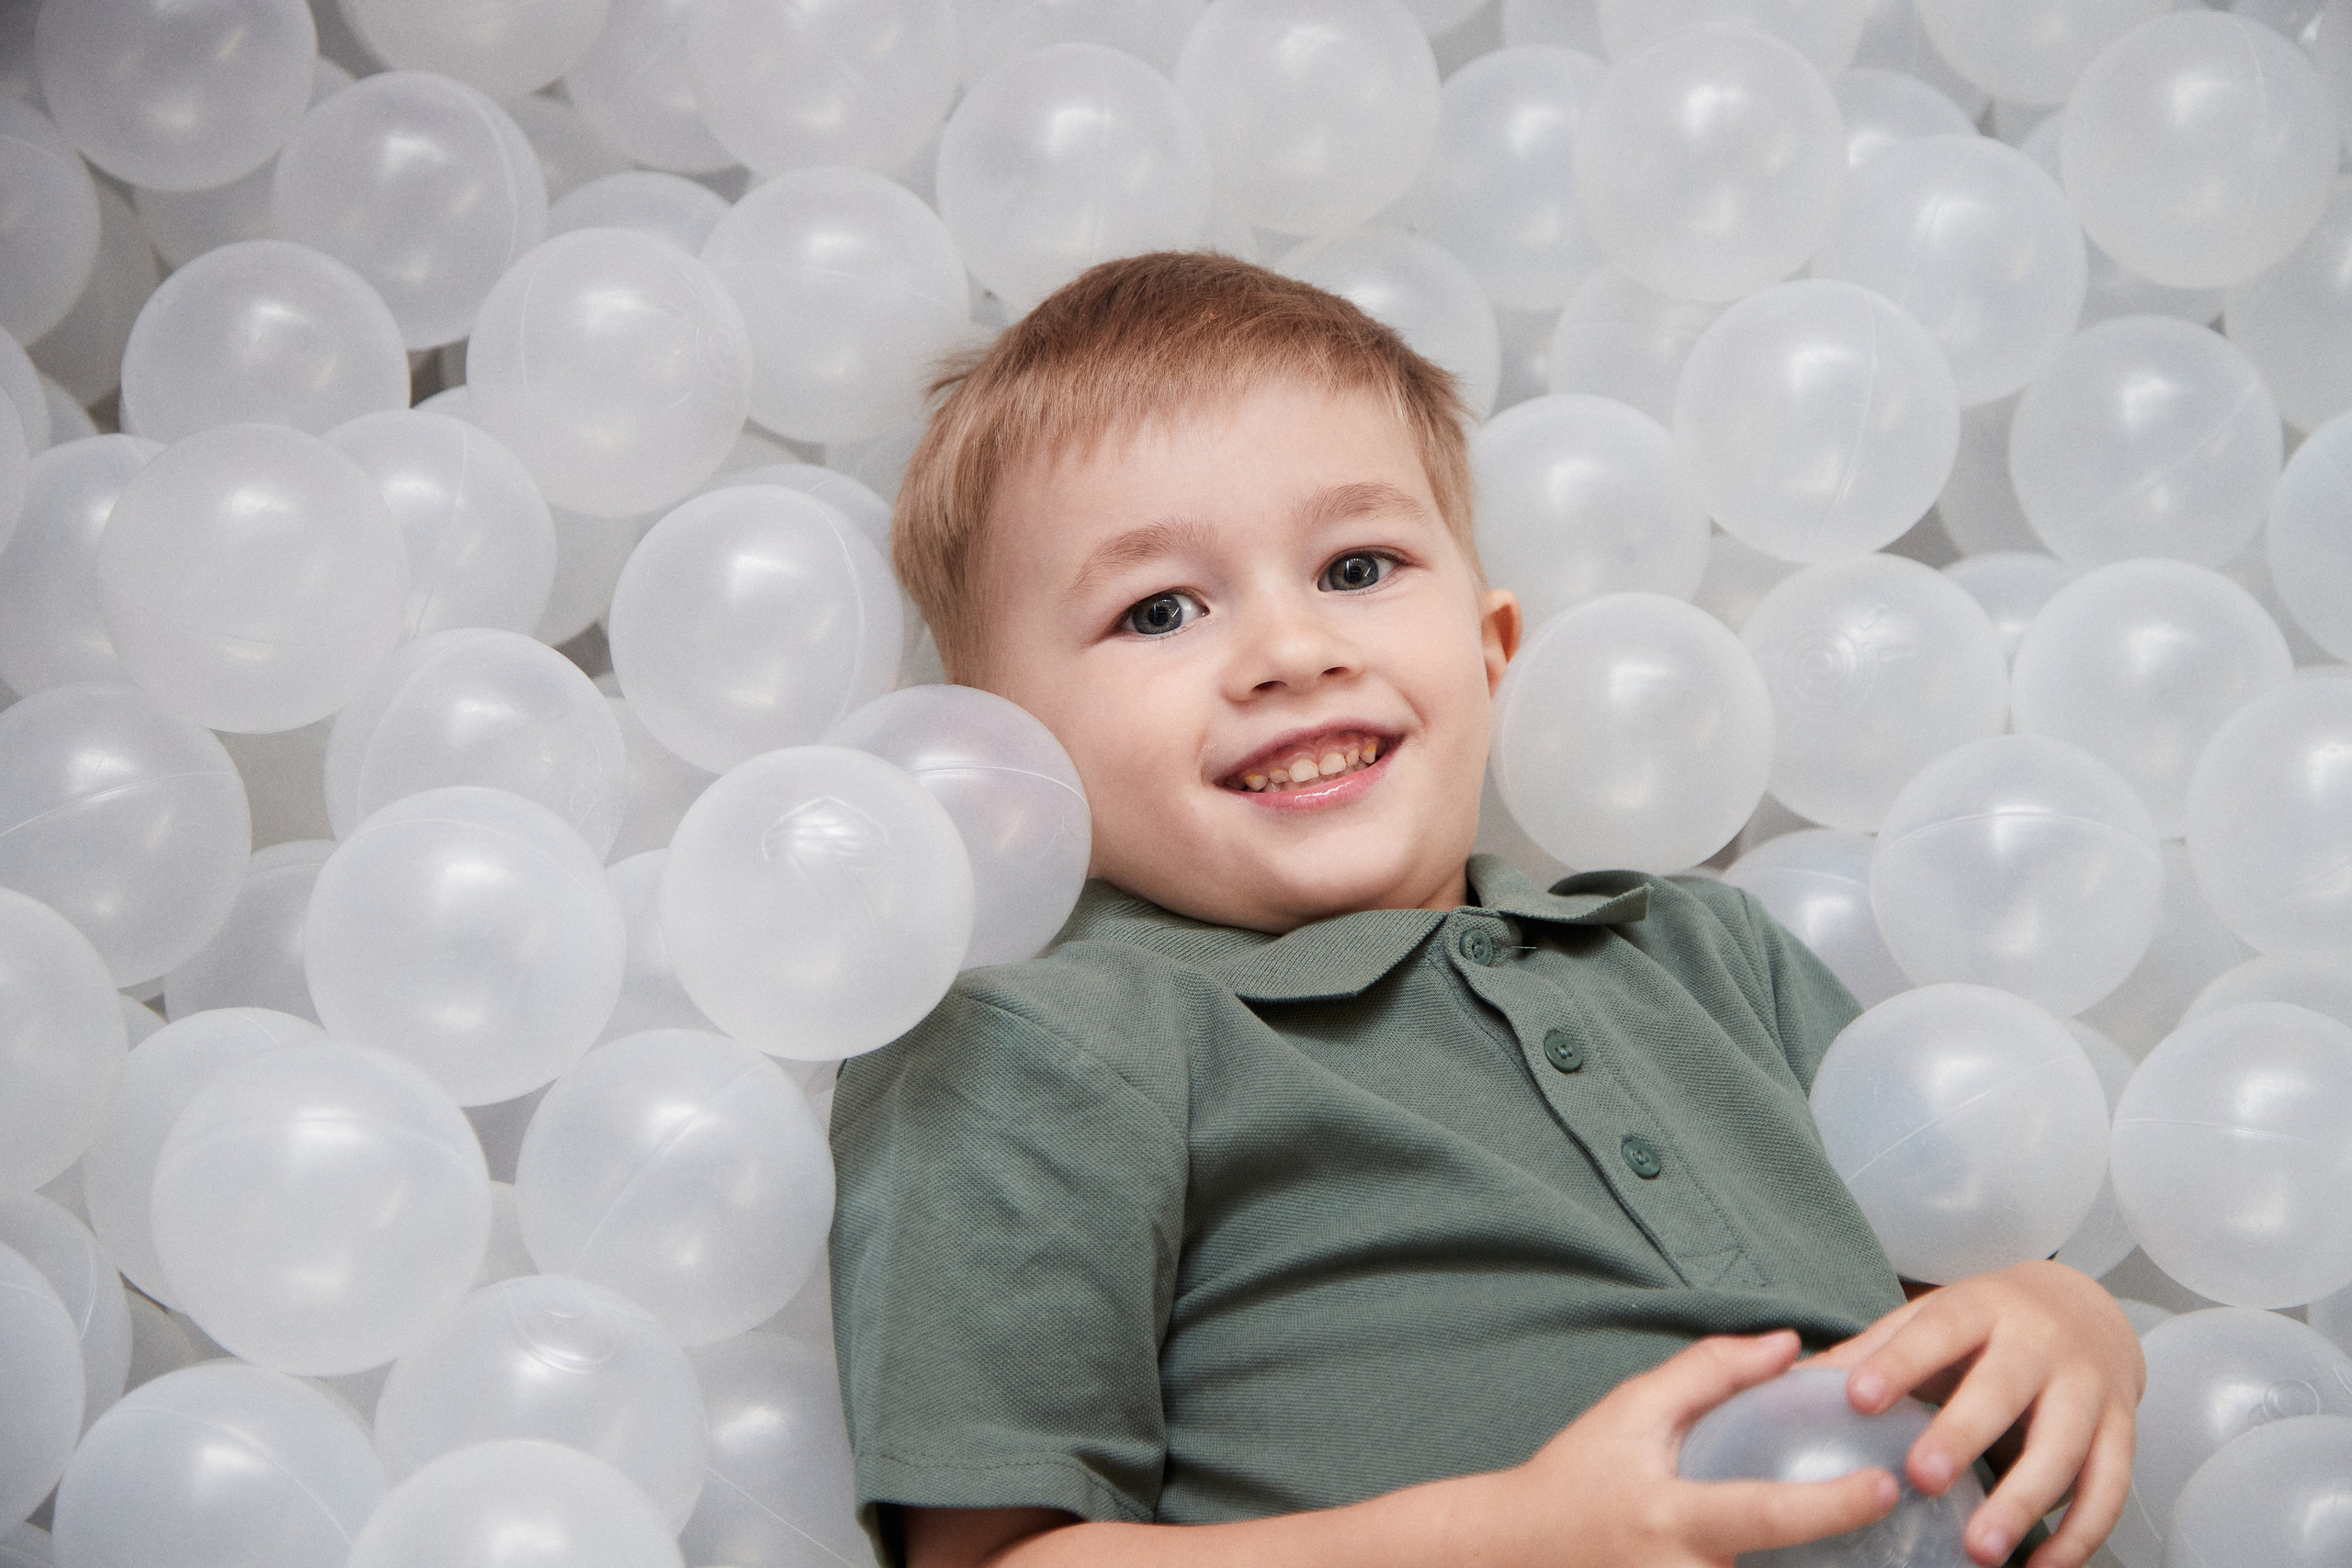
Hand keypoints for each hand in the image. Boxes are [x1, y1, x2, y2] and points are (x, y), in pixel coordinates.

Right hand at [1466, 1329, 1899, 1566]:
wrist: (1513, 1552)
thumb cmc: (1577, 1475)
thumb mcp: (1632, 1410)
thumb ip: (1711, 1372)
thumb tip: (1791, 1344)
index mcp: (1675, 1520)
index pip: (1767, 1516)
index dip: (1832, 1505)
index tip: (1884, 1485)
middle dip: (1842, 1562)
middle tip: (1896, 1529)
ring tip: (1873, 1558)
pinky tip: (1810, 1561)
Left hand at [1809, 1261, 2143, 1567]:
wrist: (2087, 1310)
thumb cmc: (1987, 1326)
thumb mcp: (1932, 1320)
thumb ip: (1873, 1351)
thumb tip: (1789, 1383)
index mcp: (1981, 1308)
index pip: (1935, 1332)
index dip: (1898, 1364)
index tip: (1857, 1398)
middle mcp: (2040, 1344)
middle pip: (2004, 1390)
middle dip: (1963, 1435)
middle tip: (1922, 1479)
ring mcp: (2088, 1389)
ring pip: (2064, 1450)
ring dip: (2022, 1503)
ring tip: (1979, 1551)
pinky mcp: (2122, 1433)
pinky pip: (2108, 1491)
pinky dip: (2079, 1537)